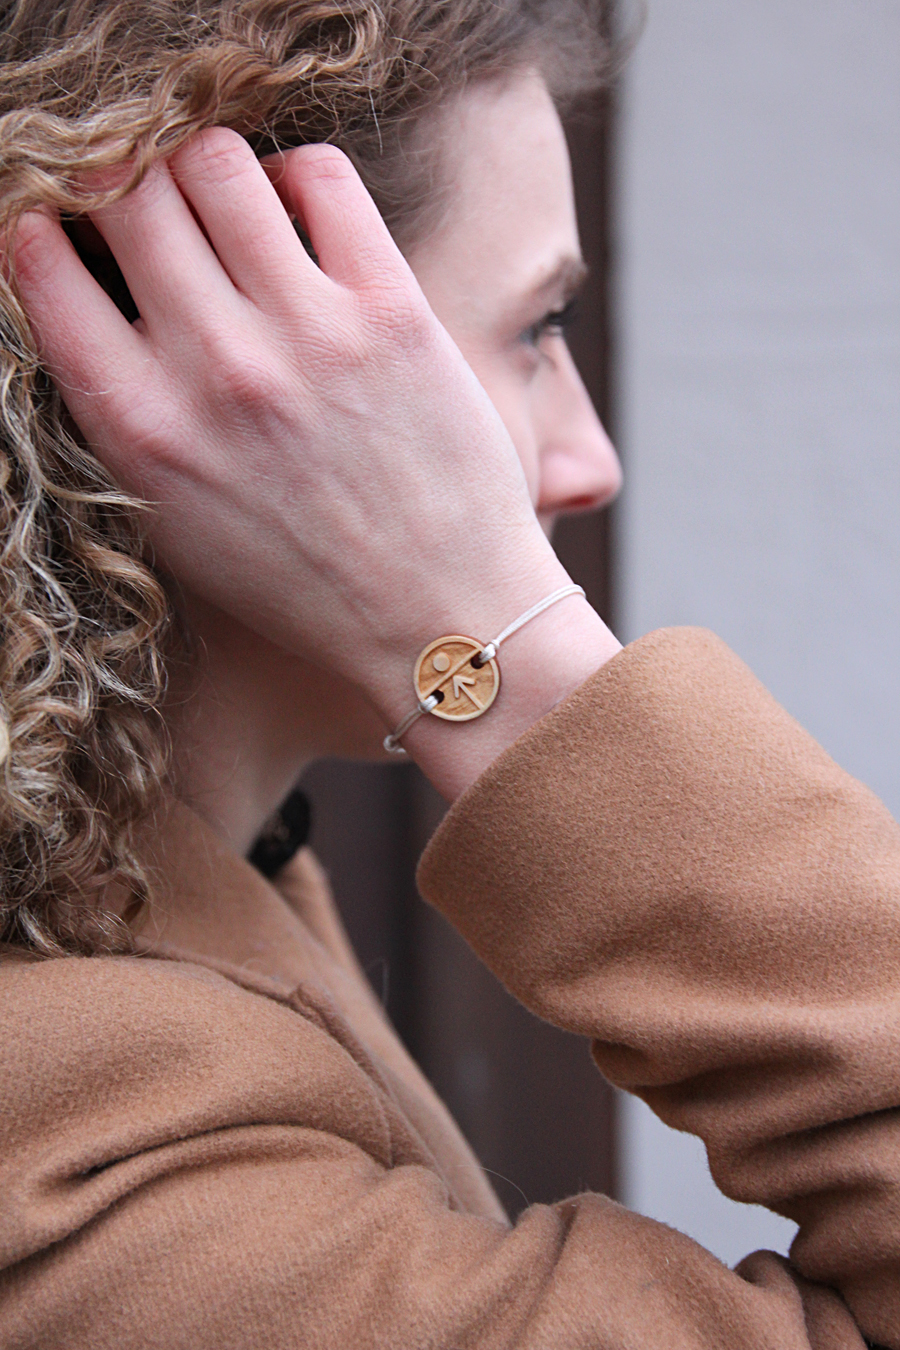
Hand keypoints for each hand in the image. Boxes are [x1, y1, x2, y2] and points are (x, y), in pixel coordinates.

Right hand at [12, 130, 563, 720]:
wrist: (437, 618)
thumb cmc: (303, 583)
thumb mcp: (174, 519)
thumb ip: (121, 408)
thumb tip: (89, 292)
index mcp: (141, 427)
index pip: (38, 261)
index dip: (47, 227)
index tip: (77, 237)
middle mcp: (215, 369)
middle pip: (123, 188)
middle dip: (121, 183)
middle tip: (150, 208)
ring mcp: (308, 334)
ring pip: (213, 161)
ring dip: (203, 168)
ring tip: (225, 209)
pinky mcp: (392, 311)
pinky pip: (320, 177)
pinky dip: (295, 177)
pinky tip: (298, 218)